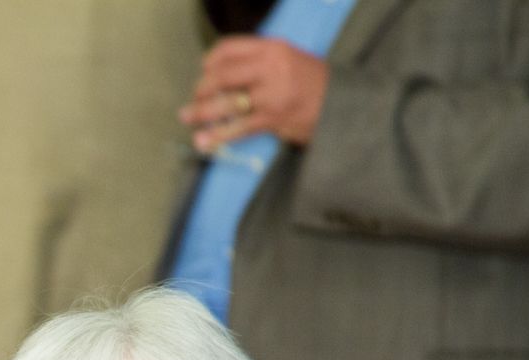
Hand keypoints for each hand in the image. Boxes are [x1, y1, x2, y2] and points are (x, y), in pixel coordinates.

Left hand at [179, 36, 329, 153]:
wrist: (341, 104)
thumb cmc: (311, 82)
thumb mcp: (288, 59)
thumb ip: (258, 62)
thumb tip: (221, 74)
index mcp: (272, 48)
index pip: (229, 48)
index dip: (209, 61)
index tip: (203, 71)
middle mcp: (270, 67)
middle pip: (221, 75)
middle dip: (201, 89)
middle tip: (194, 99)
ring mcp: (271, 94)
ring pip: (225, 103)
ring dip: (201, 112)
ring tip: (187, 117)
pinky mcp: (272, 118)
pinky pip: (237, 128)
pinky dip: (217, 136)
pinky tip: (203, 141)